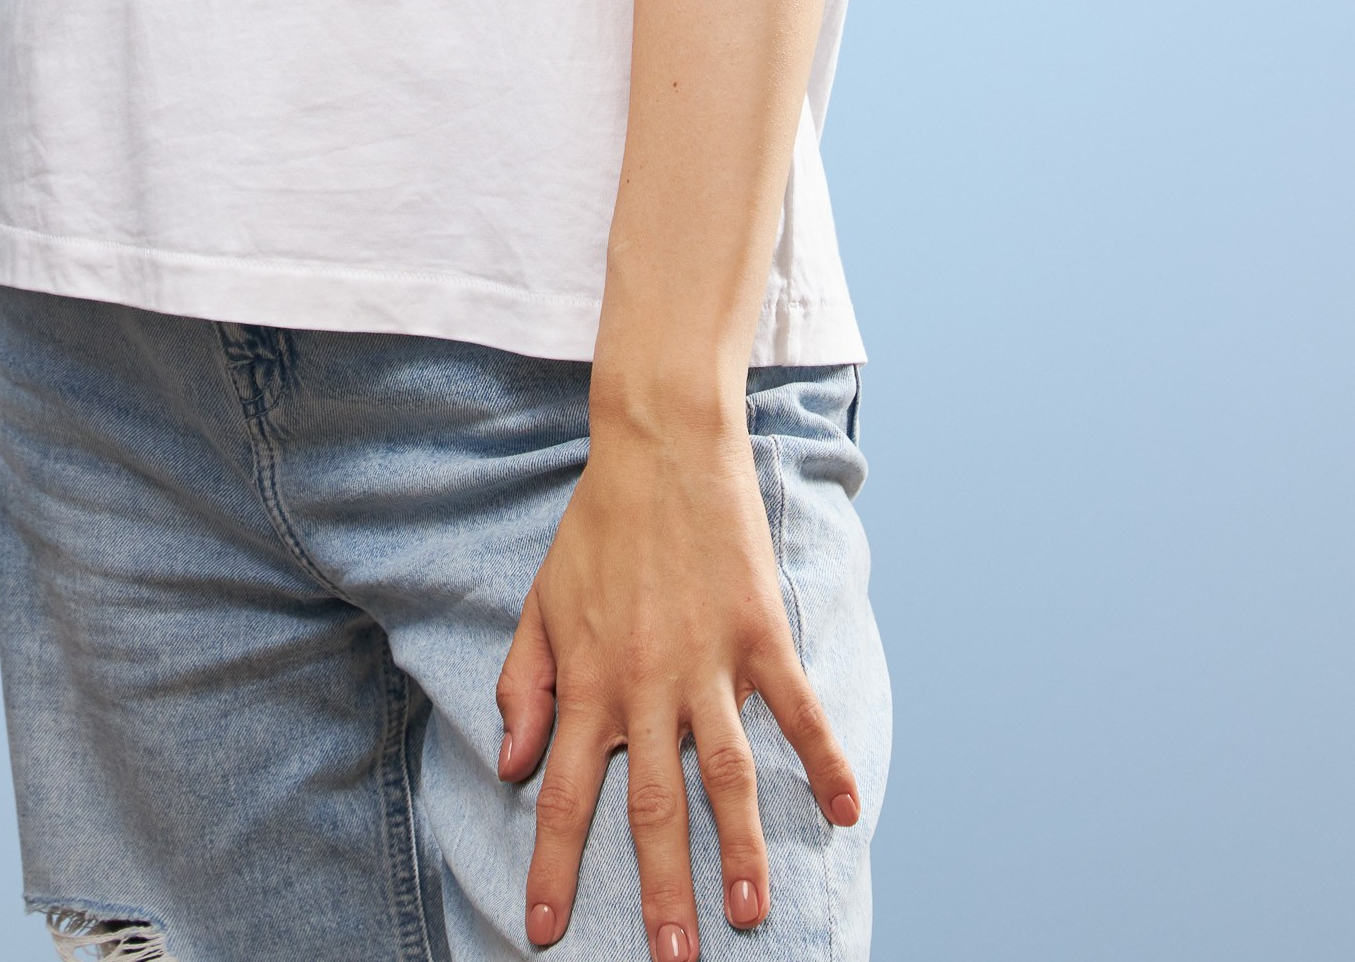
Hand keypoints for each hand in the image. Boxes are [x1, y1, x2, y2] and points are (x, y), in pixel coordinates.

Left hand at [496, 406, 861, 953]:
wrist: (659, 444)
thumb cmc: (597, 527)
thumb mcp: (541, 603)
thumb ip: (523, 685)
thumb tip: (511, 765)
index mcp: (587, 681)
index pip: (561, 794)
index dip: (552, 867)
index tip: (542, 932)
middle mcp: (645, 683)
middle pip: (652, 807)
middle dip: (659, 892)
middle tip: (672, 960)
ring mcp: (707, 660)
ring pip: (725, 773)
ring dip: (740, 846)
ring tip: (751, 911)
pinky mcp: (758, 631)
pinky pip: (795, 708)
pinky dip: (821, 759)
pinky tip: (842, 812)